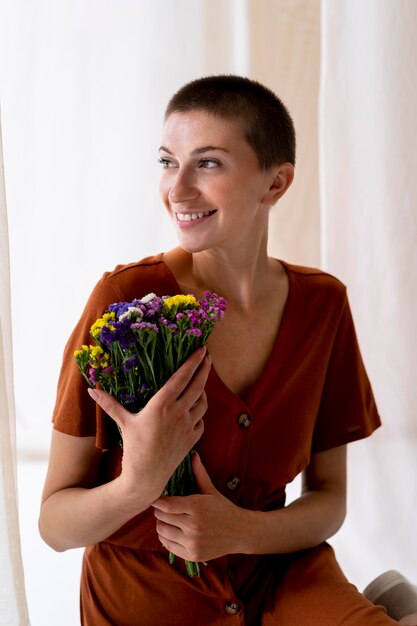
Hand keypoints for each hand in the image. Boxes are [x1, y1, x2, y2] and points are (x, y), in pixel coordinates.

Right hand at [88, 348, 210, 503]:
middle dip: (205, 369)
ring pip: (203, 403)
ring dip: (204, 390)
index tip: (202, 350)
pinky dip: (200, 413)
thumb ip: (109, 404)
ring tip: (201, 382)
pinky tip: (196, 410)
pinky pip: (202, 421)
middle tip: (208, 357)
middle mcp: (179, 413)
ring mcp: (188, 426)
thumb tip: (91, 389)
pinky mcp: (192, 439)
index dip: (193, 362)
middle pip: (199, 385)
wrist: (147, 478)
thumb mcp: (123, 423)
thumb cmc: (133, 449)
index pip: (182, 377)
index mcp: (163, 405)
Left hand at [152, 452, 247, 561]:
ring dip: (162, 525)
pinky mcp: (192, 555)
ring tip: (168, 519)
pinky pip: (168, 545)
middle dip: (160, 512)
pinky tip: (173, 531)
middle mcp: (193, 526)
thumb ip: (199, 473)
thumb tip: (193, 454)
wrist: (240, 532)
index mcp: (197, 507)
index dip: (157, 501)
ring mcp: (192, 542)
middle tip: (164, 508)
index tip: (154, 497)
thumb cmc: (223, 508)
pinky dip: (166, 538)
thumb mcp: (211, 491)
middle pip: (161, 518)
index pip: (166, 505)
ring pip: (162, 532)